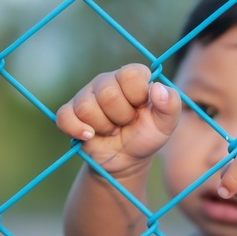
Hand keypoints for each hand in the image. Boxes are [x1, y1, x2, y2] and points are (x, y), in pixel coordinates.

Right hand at [56, 64, 180, 174]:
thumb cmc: (147, 136)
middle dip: (121, 117)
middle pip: (108, 93)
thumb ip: (171, 105)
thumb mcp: (166, 124)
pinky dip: (78, 130)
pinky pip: (65, 117)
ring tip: (113, 129)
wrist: (126, 160)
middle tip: (126, 123)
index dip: (137, 97)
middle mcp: (107, 81)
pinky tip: (90, 136)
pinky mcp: (70, 112)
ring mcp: (86, 96)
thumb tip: (157, 88)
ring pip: (87, 107)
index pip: (131, 74)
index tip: (141, 109)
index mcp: (132, 78)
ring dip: (104, 127)